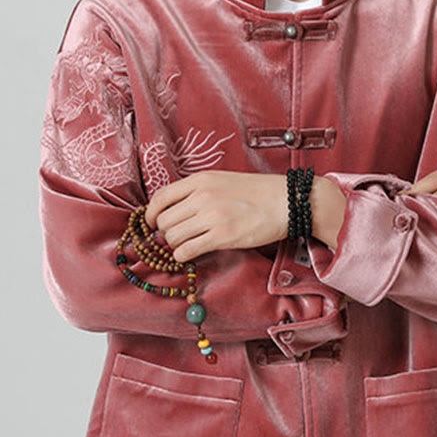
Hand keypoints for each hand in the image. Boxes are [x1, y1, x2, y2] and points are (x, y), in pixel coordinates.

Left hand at [143, 171, 287, 262]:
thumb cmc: (256, 193)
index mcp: (200, 180)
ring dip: (174, 245)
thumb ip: (198, 191)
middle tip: (175, 238)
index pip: (160, 197)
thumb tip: (175, 211)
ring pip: (172, 237)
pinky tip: (190, 255)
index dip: (151, 214)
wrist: (286, 201)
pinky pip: (187, 250)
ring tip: (186, 246)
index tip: (153, 223)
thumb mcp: (222, 181)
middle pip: (164, 220)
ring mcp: (211, 217)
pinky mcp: (221, 237)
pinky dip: (182, 256)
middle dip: (165, 233)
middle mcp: (201, 197)